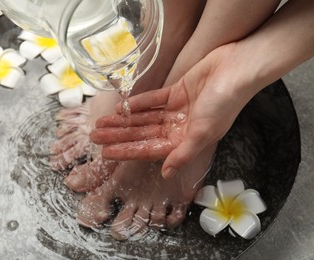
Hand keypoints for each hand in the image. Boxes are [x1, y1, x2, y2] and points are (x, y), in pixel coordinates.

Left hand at [91, 44, 257, 177]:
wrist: (236, 69)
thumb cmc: (224, 103)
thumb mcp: (203, 132)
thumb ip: (183, 153)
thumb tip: (166, 174)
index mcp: (185, 141)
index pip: (149, 149)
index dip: (127, 151)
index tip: (106, 154)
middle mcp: (179, 127)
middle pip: (142, 133)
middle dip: (118, 136)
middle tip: (95, 136)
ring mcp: (177, 110)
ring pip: (143, 118)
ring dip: (123, 120)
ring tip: (102, 123)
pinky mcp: (176, 92)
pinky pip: (152, 100)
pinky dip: (138, 103)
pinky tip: (122, 107)